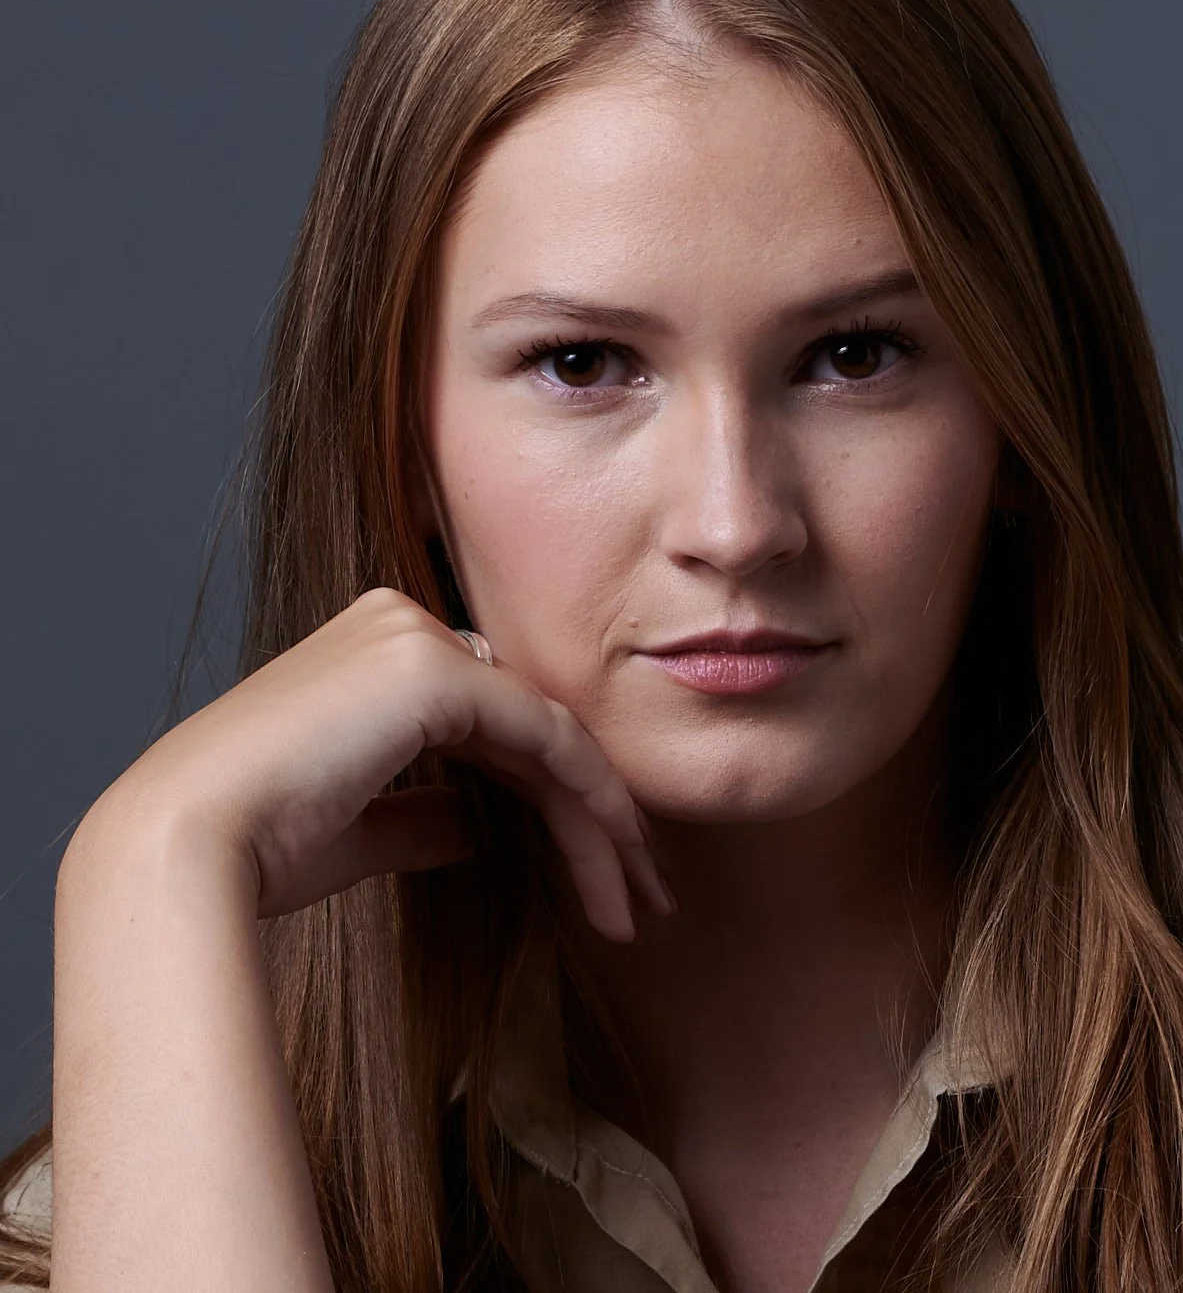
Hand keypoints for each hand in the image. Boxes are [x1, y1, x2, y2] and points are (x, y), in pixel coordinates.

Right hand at [85, 587, 671, 939]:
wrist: (184, 847)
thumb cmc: (254, 847)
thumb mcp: (357, 828)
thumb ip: (419, 814)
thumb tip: (473, 827)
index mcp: (380, 655)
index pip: (500, 726)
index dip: (559, 802)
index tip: (607, 878)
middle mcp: (404, 627)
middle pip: (534, 731)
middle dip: (599, 820)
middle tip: (648, 897)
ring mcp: (421, 639)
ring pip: (552, 739)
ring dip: (605, 826)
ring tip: (643, 905)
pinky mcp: (437, 669)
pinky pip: (547, 737)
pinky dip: (592, 799)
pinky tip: (620, 859)